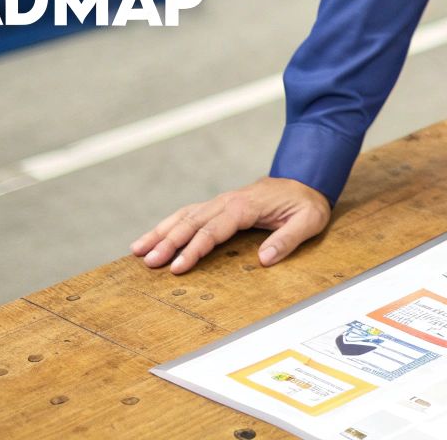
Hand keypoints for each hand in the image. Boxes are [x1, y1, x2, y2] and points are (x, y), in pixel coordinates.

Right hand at [131, 176, 330, 273]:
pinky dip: (168, 224)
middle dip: (168, 243)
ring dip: (161, 232)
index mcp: (246, 206)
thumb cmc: (306, 204)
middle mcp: (228, 202)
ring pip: (184, 216)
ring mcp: (221, 202)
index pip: (214, 230)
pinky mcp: (219, 206)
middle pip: (192, 223)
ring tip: (137, 250)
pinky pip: (189, 214)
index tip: (178, 266)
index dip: (195, 249)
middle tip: (149, 263)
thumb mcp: (308, 221)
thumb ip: (288, 239)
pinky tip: (153, 237)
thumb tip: (265, 259)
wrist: (306, 180)